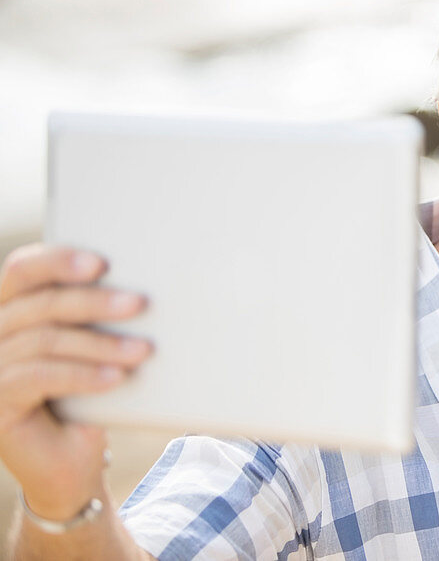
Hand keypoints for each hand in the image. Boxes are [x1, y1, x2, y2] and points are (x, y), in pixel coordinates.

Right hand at [0, 244, 151, 519]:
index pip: (22, 270)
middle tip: (139, 303)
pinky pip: (40, 376)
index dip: (57, 260)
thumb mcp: (94, 347)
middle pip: (39, 304)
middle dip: (93, 301)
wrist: (72, 461)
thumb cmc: (89, 393)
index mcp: (12, 308)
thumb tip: (139, 285)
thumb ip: (99, 315)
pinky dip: (83, 374)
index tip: (102, 262)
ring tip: (142, 349)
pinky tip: (117, 378)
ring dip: (100, 343)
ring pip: (45, 340)